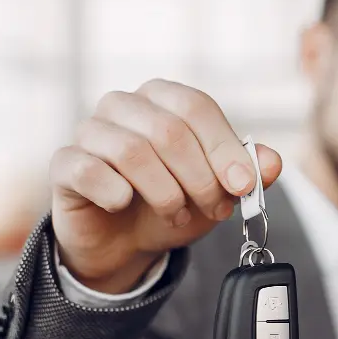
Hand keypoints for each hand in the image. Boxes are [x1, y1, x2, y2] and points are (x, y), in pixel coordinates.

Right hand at [50, 79, 282, 292]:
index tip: (242, 186)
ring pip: (132, 151)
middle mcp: (123, 105)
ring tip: (178, 213)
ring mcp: (90, 131)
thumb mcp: (219, 190)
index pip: (196, 107)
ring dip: (165, 193)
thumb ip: (248, 173)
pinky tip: (127, 205)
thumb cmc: (175, 201)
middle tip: (213, 209)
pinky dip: (117, 195)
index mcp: (163, 98)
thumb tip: (272, 162)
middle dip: (200, 179)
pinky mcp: (65, 164)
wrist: (127, 240)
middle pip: (169, 131)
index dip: (223, 149)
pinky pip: (89, 171)